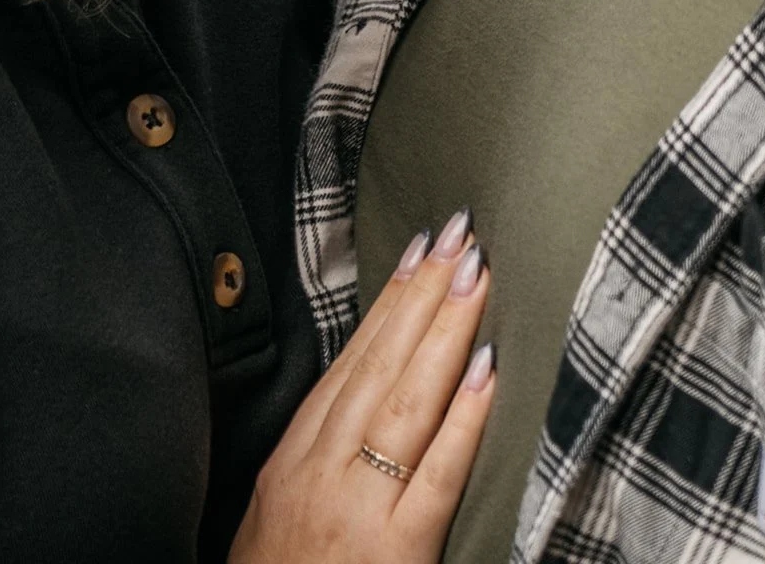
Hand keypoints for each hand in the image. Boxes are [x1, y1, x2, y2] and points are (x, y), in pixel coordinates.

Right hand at [229, 209, 494, 563]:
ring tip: (476, 272)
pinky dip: (463, 418)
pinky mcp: (393, 553)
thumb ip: (318, 459)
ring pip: (406, 399)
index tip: (420, 249)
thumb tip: (363, 402)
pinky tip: (487, 370)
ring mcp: (355, 508)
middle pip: (379, 364)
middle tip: (461, 233)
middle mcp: (320, 470)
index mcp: (294, 460)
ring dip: (445, 328)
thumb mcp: (277, 516)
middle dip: (422, 292)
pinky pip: (436, 473)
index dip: (389, 303)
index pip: (349, 362)